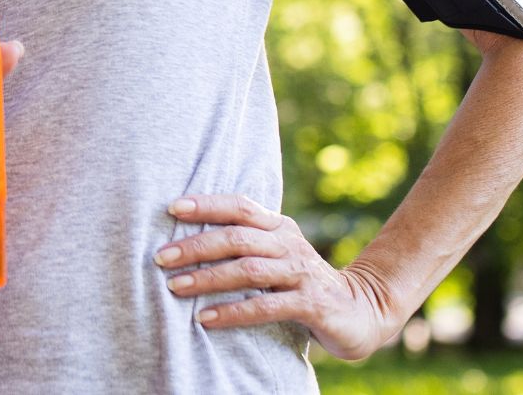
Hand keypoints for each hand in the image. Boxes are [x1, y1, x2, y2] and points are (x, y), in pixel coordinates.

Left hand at [154, 193, 398, 360]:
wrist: (361, 310)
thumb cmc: (302, 282)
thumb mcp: (277, 255)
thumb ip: (245, 244)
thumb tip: (186, 239)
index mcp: (279, 226)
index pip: (240, 207)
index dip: (207, 205)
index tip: (172, 209)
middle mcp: (289, 244)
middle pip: (237, 237)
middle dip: (196, 246)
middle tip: (161, 257)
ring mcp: (301, 273)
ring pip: (248, 269)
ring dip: (208, 278)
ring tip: (176, 286)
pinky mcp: (311, 304)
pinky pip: (265, 307)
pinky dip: (233, 312)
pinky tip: (206, 319)